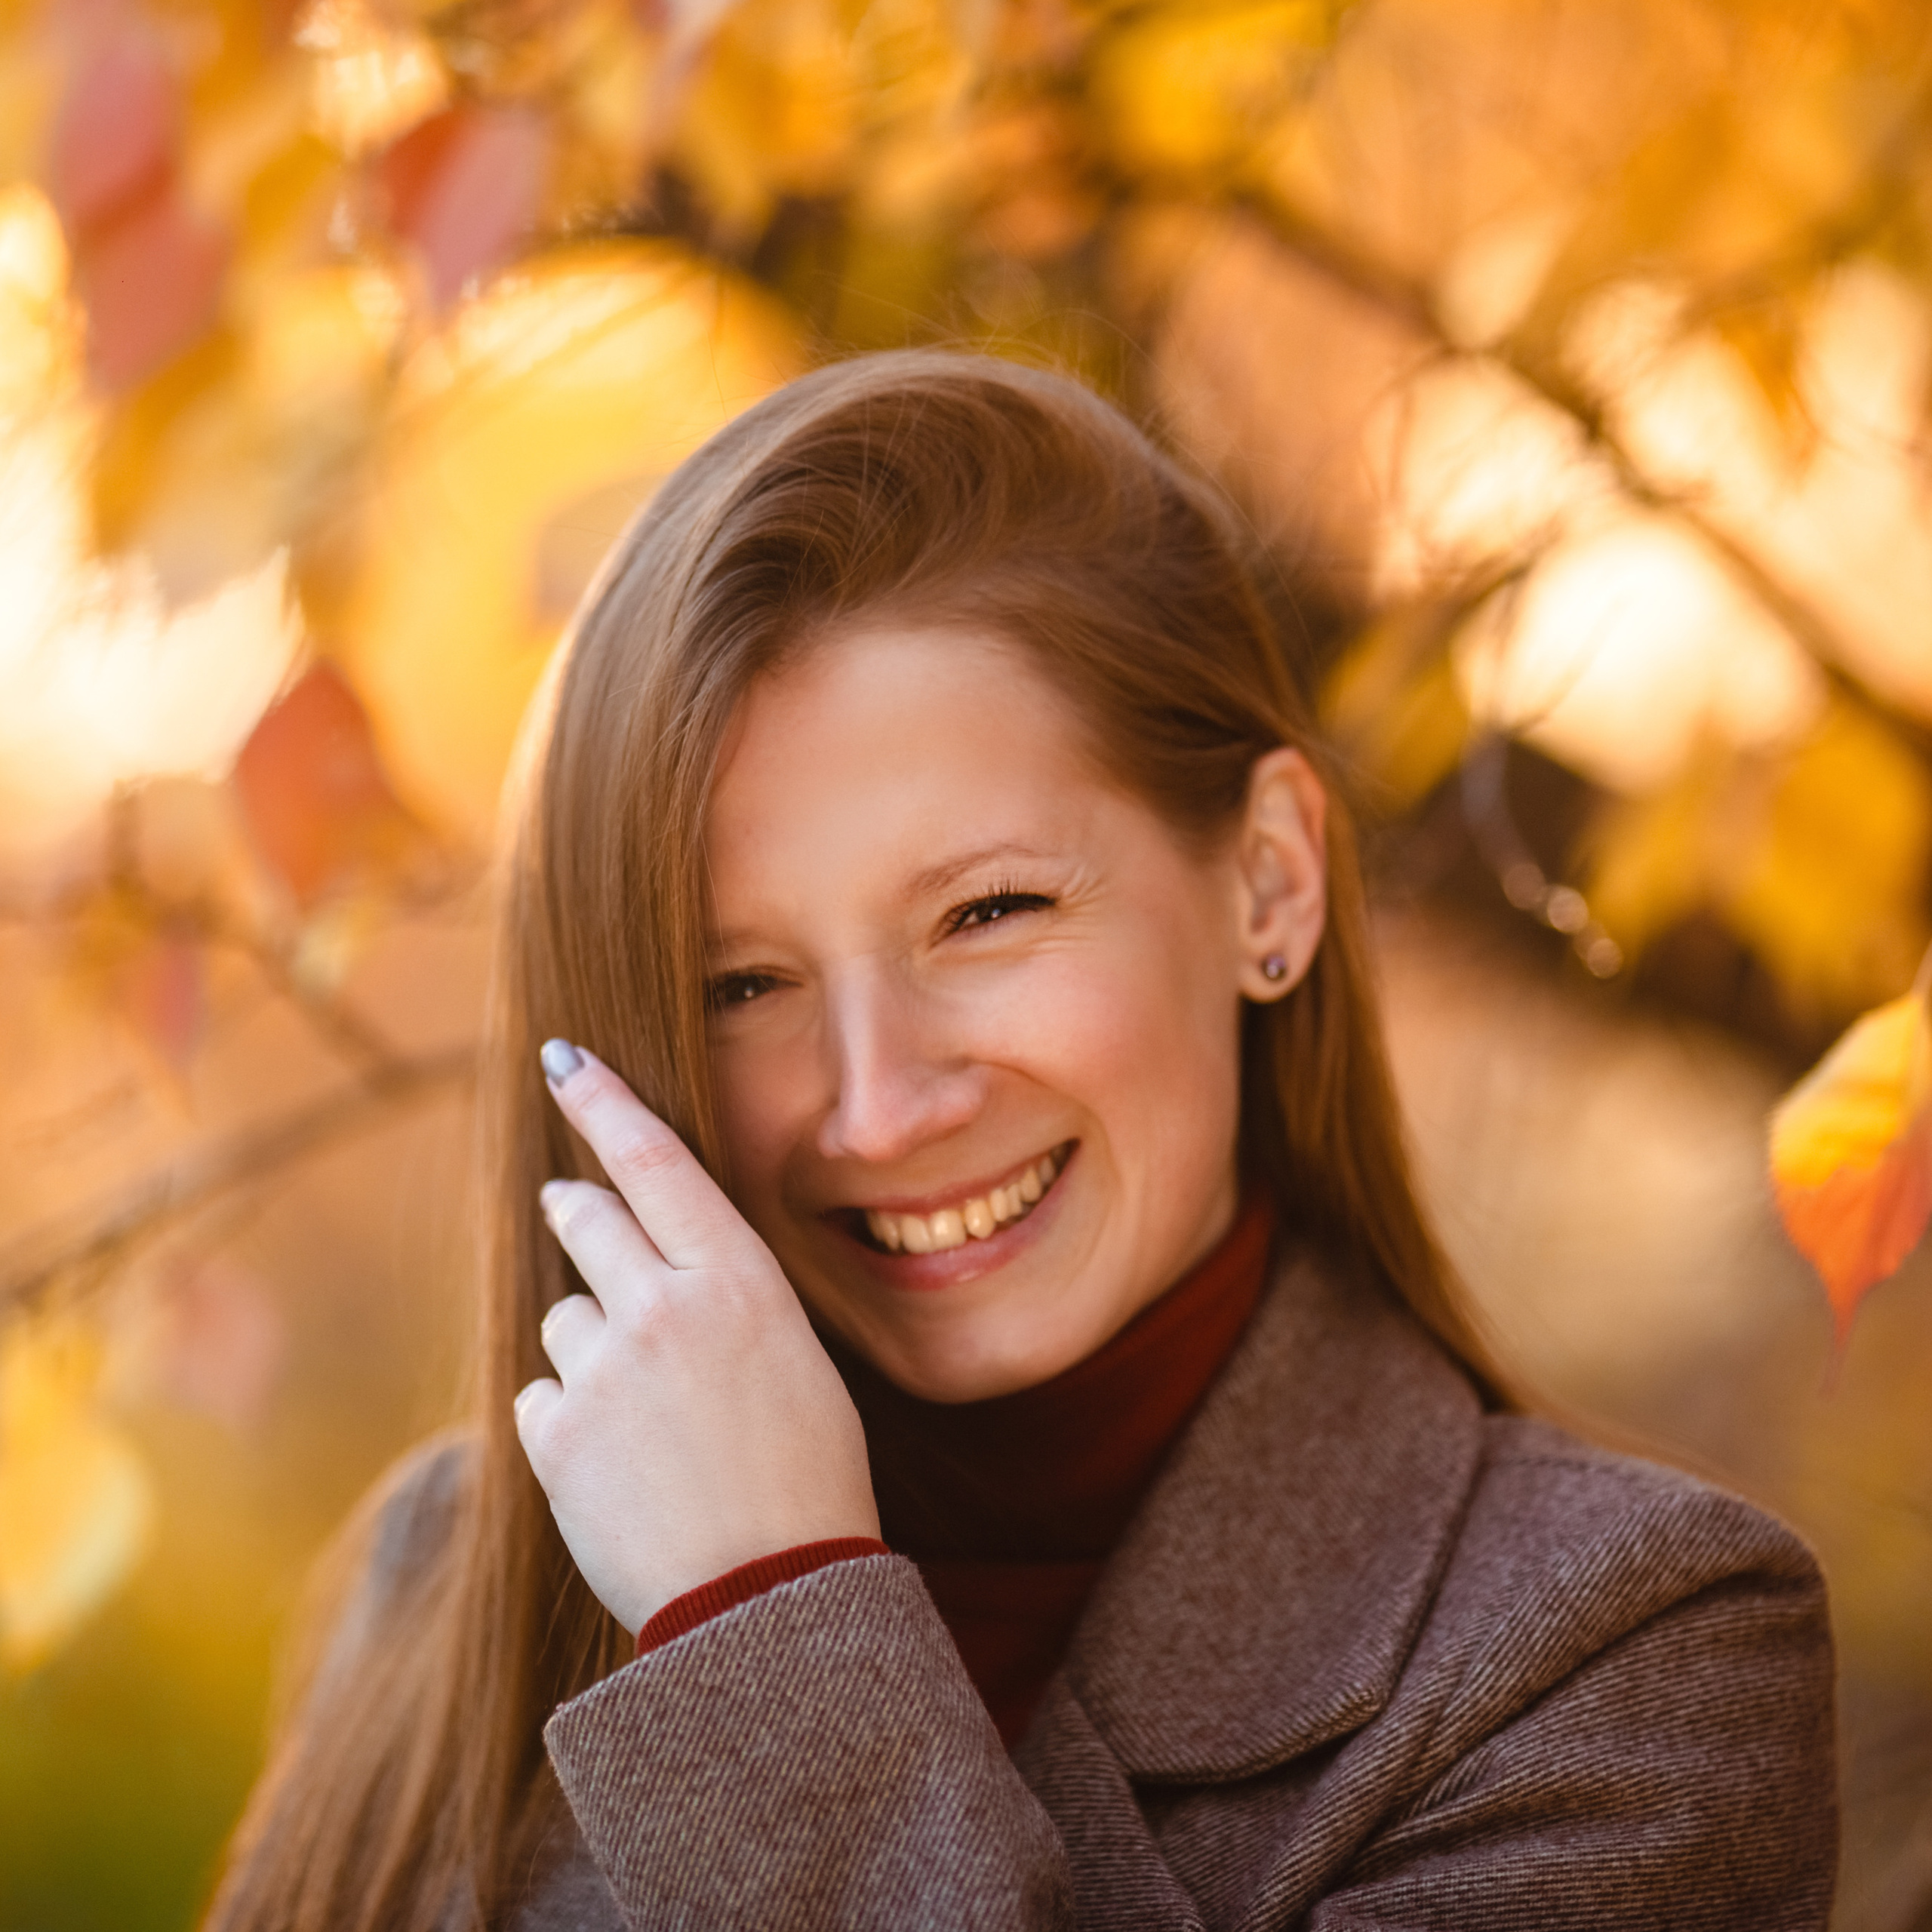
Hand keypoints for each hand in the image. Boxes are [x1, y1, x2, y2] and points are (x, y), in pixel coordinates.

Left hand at [514, 1043, 879, 1636]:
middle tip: (573, 1208)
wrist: (768, 1601)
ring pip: (564, 1314)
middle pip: (587, 1215)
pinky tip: (616, 1464)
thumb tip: (652, 1267)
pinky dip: (569, 1417)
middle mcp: (664, 1308)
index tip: (565, 1060)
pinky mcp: (557, 1435)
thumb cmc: (805, 1478)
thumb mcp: (792, 1361)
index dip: (606, 1102)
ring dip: (589, 1344)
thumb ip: (721, 1300)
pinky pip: (543, 1394)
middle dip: (576, 1206)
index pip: (657, 1161)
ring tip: (643, 1417)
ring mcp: (602, 1369)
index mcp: (740, 1282)